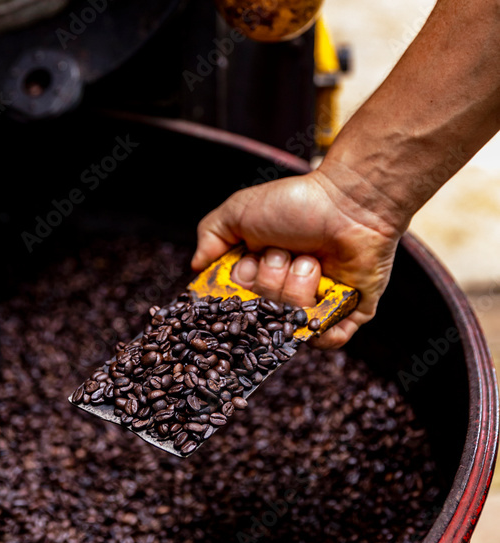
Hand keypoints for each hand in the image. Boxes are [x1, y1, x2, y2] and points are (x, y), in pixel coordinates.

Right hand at [192, 166, 403, 347]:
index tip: (247, 263)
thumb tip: (195, 268)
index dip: (239, 287)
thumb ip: (210, 235)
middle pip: (261, 316)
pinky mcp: (347, 314)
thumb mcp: (238, 211)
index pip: (235, 303)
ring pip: (292, 324)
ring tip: (309, 259)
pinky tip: (323, 292)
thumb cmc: (295, 203)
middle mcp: (284, 291)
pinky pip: (328, 340)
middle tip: (281, 253)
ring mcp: (316, 305)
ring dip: (297, 285)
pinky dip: (322, 323)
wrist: (348, 202)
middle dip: (268, 280)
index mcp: (259, 271)